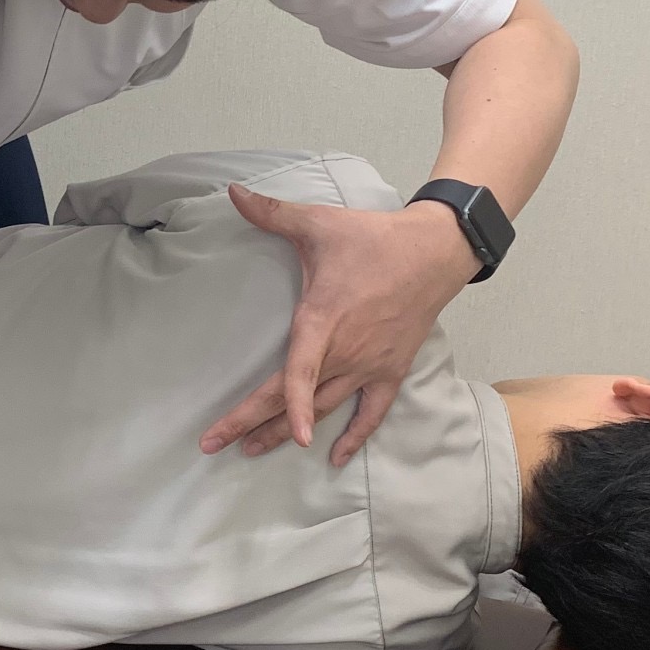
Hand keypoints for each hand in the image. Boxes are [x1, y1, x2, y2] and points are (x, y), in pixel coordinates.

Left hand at [200, 186, 477, 464]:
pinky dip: (355, 437)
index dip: (282, 405)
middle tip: (215, 446)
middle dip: (252, 424)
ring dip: (288, 433)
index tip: (252, 430)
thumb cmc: (373, 238)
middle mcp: (345, 351)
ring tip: (253, 451)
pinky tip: (333, 458)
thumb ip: (272, 212)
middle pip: (296, 398)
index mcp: (322, 320)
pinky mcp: (391, 369)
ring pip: (325, 409)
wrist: (435, 251)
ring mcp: (370, 365)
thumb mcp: (318, 223)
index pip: (296, 373)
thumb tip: (233, 191)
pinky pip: (372, 412)